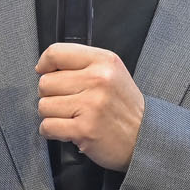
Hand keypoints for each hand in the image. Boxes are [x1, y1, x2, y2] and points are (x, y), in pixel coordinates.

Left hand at [35, 42, 143, 170]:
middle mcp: (98, 80)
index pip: (56, 52)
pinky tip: (69, 130)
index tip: (45, 72)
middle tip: (69, 103)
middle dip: (51, 95)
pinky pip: (47, 126)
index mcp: (104, 61)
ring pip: (44, 106)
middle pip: (45, 82)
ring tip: (73, 117)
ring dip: (53, 115)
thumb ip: (83, 65)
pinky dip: (52, 131)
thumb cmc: (123, 107)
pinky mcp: (84, 129)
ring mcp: (91, 105)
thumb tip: (44, 67)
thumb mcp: (112, 73)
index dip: (45, 64)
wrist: (145, 137)